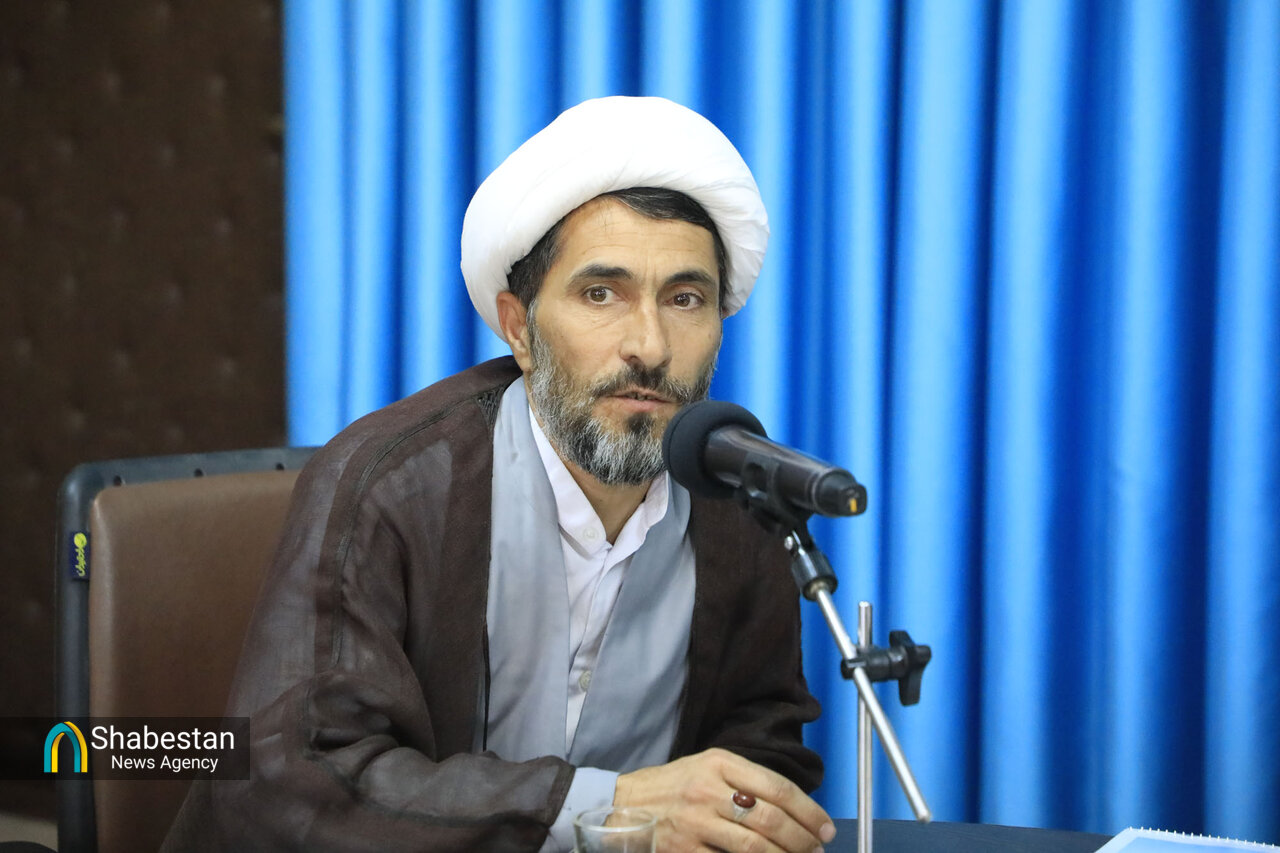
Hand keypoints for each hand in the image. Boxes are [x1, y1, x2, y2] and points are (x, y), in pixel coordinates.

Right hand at [614, 748, 835, 851]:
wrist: (622, 805)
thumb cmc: (672, 787)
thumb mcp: (707, 767)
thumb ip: (745, 782)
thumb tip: (793, 809)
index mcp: (719, 763)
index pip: (776, 787)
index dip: (808, 811)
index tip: (826, 828)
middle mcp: (708, 789)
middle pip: (769, 819)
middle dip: (802, 839)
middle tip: (817, 849)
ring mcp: (694, 822)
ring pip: (753, 846)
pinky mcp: (683, 850)